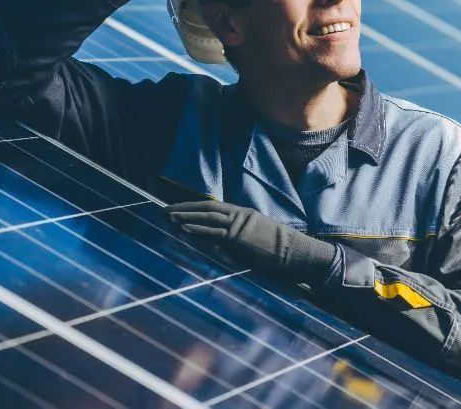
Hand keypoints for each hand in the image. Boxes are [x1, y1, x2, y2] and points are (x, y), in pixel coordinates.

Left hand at [165, 201, 336, 284]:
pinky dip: (197, 229)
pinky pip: (214, 231)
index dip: (194, 207)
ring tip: (169, 217)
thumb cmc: (281, 250)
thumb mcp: (259, 238)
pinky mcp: (239, 237)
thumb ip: (242, 237)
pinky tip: (184, 228)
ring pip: (207, 216)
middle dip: (184, 208)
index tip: (179, 209)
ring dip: (186, 216)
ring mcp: (240, 225)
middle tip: (165, 210)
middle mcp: (240, 215)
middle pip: (206, 208)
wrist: (295, 252)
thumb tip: (225, 244)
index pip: (214, 208)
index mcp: (245, 214)